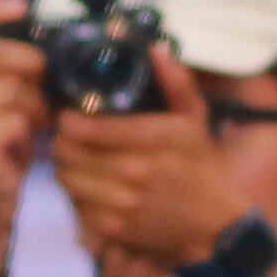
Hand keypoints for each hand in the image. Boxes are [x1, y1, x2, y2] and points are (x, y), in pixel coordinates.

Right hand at [0, 0, 48, 240]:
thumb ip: (5, 69)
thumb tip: (47, 43)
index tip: (24, 7)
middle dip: (31, 67)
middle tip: (45, 90)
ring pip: (12, 89)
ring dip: (36, 107)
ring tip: (35, 126)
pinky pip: (15, 121)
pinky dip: (28, 135)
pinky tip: (22, 147)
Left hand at [47, 49, 257, 272]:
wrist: (213, 226)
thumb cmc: (200, 168)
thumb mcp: (195, 119)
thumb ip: (176, 82)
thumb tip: (157, 48)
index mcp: (151, 139)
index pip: (87, 127)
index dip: (69, 120)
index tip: (71, 116)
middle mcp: (133, 172)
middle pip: (68, 152)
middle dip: (63, 141)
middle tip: (68, 137)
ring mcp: (120, 203)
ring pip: (66, 178)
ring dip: (65, 167)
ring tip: (75, 159)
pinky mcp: (113, 229)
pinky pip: (75, 206)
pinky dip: (76, 195)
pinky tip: (88, 186)